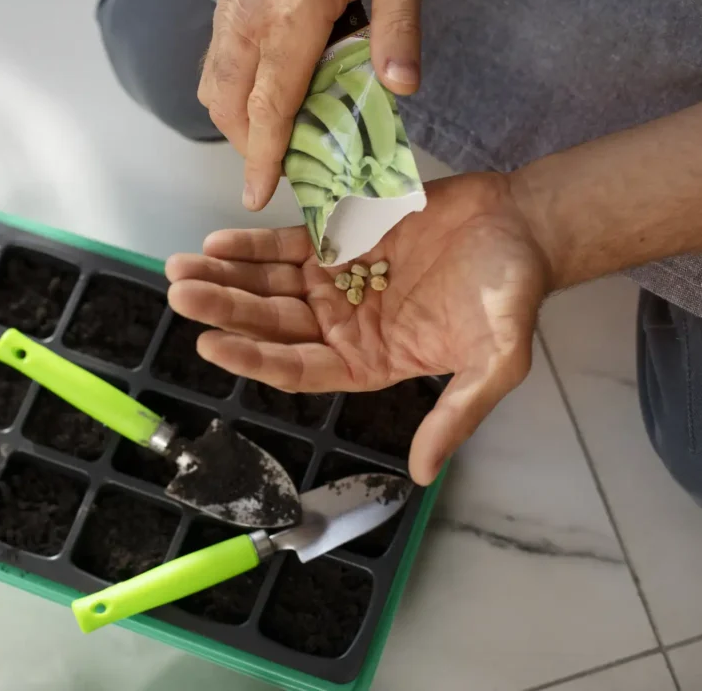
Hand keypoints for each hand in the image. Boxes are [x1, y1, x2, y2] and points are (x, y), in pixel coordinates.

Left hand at [165, 173, 550, 484]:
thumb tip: (424, 475)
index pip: (298, 369)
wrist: (520, 228)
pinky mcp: (341, 242)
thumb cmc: (510, 295)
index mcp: (369, 363)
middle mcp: (344, 327)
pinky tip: (217, 242)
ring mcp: (338, 283)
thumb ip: (457, 415)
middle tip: (181, 294)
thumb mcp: (495, 362)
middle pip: (272, 325)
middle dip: (225, 309)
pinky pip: (287, 247)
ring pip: (270, 285)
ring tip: (181, 266)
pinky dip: (253, 245)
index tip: (211, 345)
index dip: (255, 359)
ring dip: (226, 277)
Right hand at [200, 0, 432, 211]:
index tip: (256, 194)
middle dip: (249, 143)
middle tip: (289, 161)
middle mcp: (248, 14)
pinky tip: (275, 82)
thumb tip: (401, 88)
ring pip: (216, 80)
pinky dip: (237, 85)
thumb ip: (397, 26)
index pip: (267, 108)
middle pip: (228, 104)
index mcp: (290, 16)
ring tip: (281, 128)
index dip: (260, 158)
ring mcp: (232, 1)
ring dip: (239, 115)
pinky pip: (219, 53)